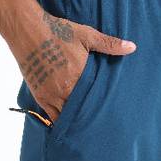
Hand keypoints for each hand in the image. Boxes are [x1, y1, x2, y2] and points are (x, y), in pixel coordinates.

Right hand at [12, 10, 135, 122]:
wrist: (28, 30)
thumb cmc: (58, 31)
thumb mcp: (86, 35)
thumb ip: (109, 44)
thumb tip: (132, 47)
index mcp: (81, 76)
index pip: (96, 99)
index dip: (103, 108)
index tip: (111, 115)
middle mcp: (67, 89)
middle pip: (83, 111)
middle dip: (91, 117)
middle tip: (102, 128)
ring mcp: (53, 95)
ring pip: (69, 116)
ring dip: (77, 121)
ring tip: (87, 130)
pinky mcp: (41, 97)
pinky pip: (52, 117)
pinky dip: (61, 122)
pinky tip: (69, 128)